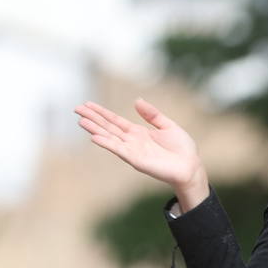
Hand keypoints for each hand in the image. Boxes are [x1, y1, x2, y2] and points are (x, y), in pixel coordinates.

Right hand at [75, 99, 207, 204]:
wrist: (190, 167)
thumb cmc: (182, 149)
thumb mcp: (168, 125)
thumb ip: (152, 114)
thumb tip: (137, 100)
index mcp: (138, 132)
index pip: (115, 120)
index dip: (101, 112)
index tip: (88, 104)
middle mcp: (132, 141)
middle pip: (108, 127)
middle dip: (93, 118)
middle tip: (76, 108)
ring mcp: (132, 150)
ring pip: (109, 137)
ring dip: (95, 129)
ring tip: (81, 120)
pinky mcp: (135, 160)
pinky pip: (118, 150)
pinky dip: (106, 143)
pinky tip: (94, 137)